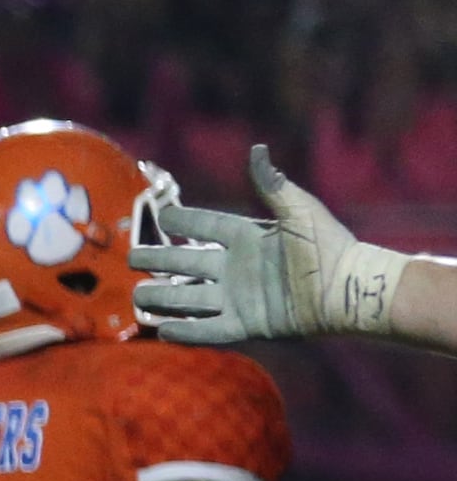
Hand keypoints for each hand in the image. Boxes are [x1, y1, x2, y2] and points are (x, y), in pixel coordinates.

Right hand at [132, 145, 403, 341]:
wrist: (349, 291)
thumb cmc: (330, 247)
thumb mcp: (300, 210)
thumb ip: (272, 184)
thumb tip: (257, 149)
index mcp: (247, 238)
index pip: (205, 226)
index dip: (183, 219)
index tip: (162, 216)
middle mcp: (236, 267)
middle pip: (186, 262)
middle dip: (157, 259)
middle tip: (131, 258)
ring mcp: (239, 297)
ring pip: (188, 296)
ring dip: (162, 297)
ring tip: (136, 297)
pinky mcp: (246, 324)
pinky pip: (208, 328)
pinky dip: (186, 330)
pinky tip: (162, 331)